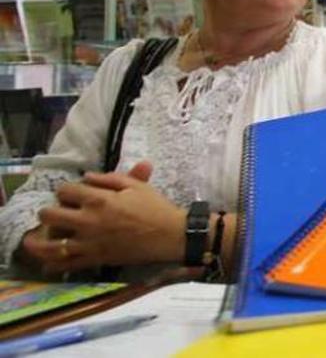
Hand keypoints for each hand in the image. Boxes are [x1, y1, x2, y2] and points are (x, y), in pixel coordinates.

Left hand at [24, 163, 185, 273]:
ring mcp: (89, 242)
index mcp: (98, 199)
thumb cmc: (156, 208)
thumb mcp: (136, 186)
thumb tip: (87, 177)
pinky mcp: (95, 259)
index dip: (66, 190)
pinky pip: (67, 265)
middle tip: (55, 214)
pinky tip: (49, 263)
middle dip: (49, 212)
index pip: (65, 190)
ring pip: (51, 243)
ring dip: (40, 241)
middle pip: (50, 214)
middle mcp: (88, 221)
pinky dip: (54, 265)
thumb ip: (109, 178)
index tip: (71, 194)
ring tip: (37, 240)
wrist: (172, 236)